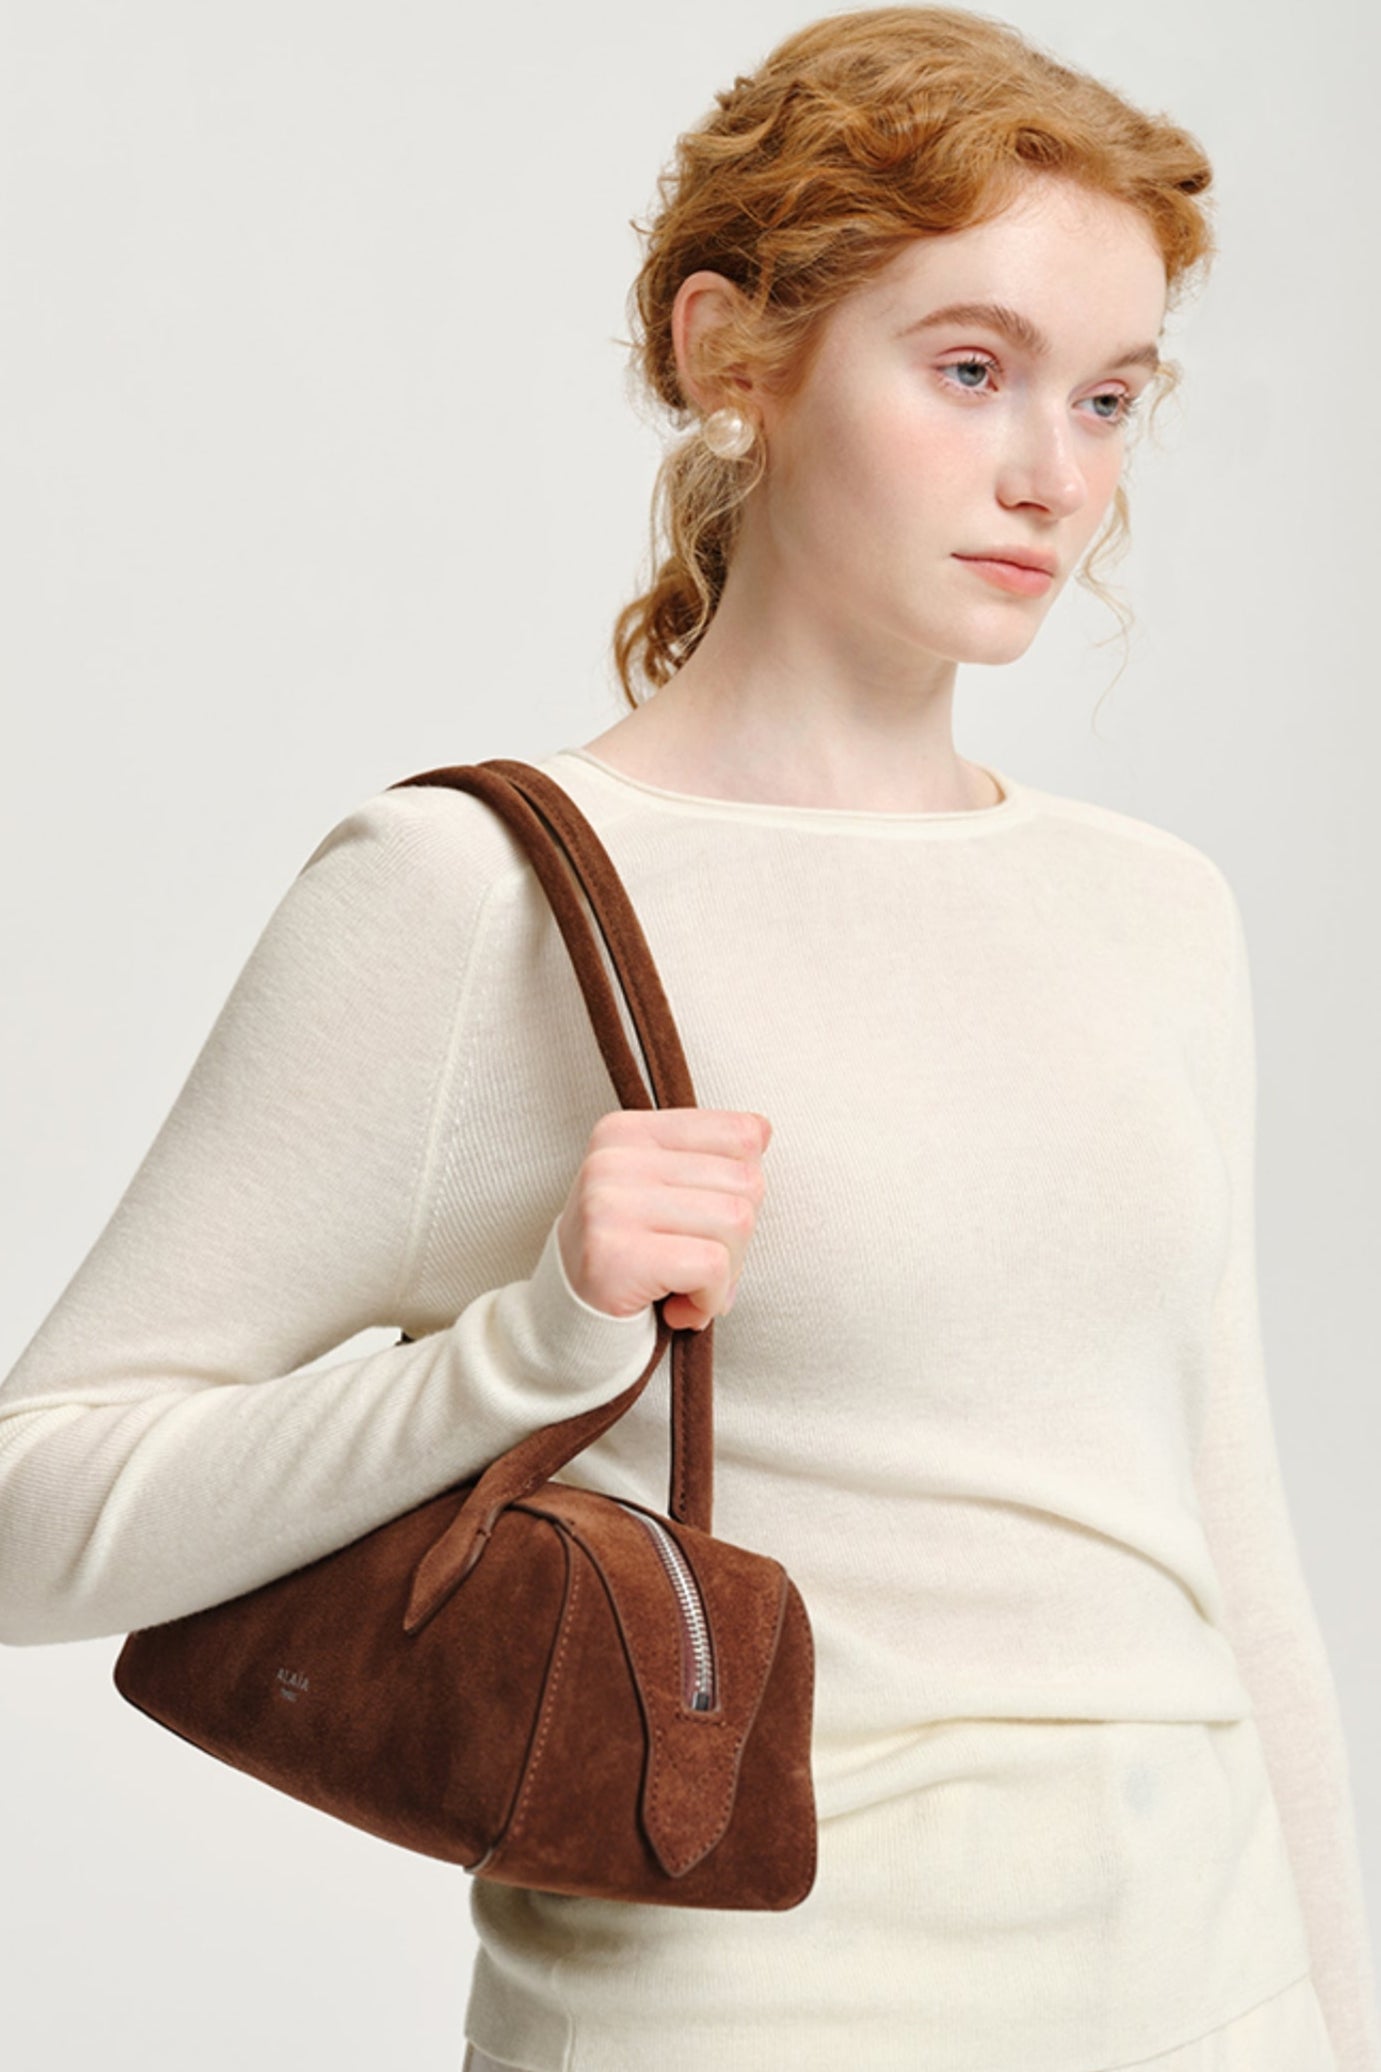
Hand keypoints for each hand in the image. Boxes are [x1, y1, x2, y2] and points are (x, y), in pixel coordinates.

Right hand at [556, 1106, 771, 1328]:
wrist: (565, 1324)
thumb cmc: (628, 1257)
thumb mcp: (661, 1194)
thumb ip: (708, 1160)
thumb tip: (762, 1131)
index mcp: (627, 1132)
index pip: (739, 1133)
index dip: (745, 1190)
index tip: (709, 1223)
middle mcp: (613, 1159)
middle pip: (746, 1182)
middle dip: (740, 1238)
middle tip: (701, 1268)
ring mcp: (610, 1204)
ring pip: (736, 1222)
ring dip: (727, 1273)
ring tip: (689, 1289)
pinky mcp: (617, 1254)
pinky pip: (712, 1266)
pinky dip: (710, 1300)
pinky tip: (680, 1309)